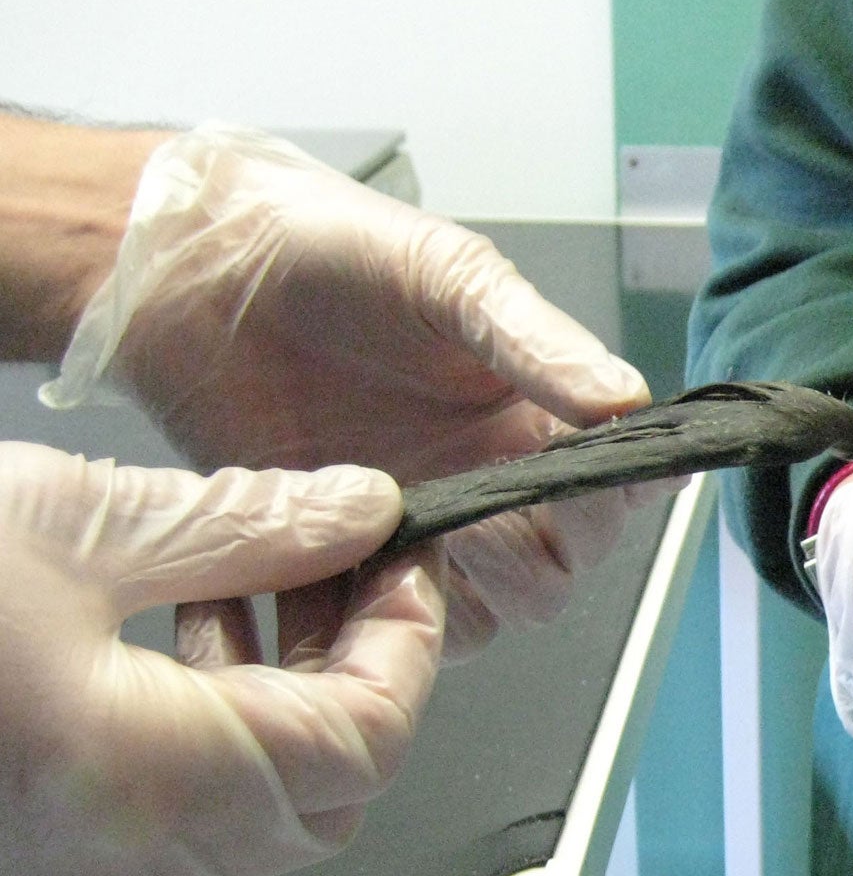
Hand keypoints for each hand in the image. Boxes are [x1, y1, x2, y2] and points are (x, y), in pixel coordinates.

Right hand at [0, 442, 442, 875]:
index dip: (404, 639)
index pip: (373, 735)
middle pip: (315, 794)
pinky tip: (117, 680)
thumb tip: (355, 512)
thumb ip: (238, 524)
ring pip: (230, 834)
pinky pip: (138, 866)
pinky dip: (167, 774)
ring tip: (201, 600)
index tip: (395, 564)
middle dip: (332, 676)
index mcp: (161, 794)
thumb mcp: (60, 521)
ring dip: (249, 721)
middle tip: (308, 572)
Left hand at [41, 123, 655, 657]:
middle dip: (539, 554)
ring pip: (478, 614)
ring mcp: (408, 529)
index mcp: (528, 421)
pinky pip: (377, 626)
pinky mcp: (331, 558)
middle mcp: (481, 486)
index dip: (618, 500)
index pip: (609, 494)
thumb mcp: (453, 275)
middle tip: (492, 509)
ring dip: (461, 593)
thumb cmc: (332, 249)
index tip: (609, 478)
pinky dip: (375, 620)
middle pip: (554, 573)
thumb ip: (540, 341)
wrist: (200, 263)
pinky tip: (352, 567)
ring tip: (416, 539)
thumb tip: (630, 398)